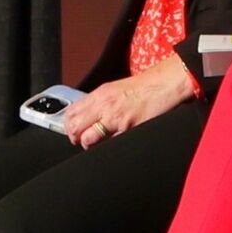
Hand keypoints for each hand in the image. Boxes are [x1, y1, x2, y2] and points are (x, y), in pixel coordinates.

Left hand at [61, 58, 194, 148]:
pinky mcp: (128, 129)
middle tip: (81, 140)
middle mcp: (104, 105)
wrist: (163, 84)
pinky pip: (109, 145)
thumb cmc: (144, 88)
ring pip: (87, 139)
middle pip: (74, 127)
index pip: (71, 112)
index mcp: (99, 94)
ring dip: (88, 145)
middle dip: (74, 137)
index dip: (68, 124)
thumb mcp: (115, 89)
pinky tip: (112, 144)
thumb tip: (87, 115)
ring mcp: (115, 118)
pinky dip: (107, 148)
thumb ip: (100, 101)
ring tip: (95, 145)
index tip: (72, 129)